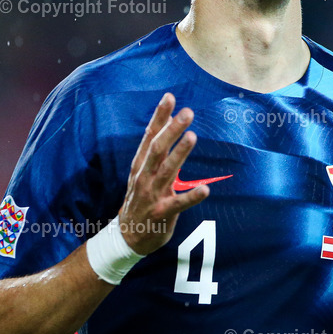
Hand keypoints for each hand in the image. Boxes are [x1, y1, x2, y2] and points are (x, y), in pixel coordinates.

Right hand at [119, 93, 208, 253]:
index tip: (170, 97)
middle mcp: (144, 177)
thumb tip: (167, 120)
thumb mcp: (143, 172)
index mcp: (141, 165)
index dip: (159, 117)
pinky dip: (191, 196)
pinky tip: (205, 190)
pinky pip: (178, 204)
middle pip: (158, 149)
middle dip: (172, 129)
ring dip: (180, 154)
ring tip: (192, 137)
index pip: (150, 136)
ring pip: (167, 171)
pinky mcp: (162, 213)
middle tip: (187, 112)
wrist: (128, 236)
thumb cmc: (140, 199)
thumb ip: (155, 149)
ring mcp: (152, 195)